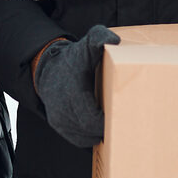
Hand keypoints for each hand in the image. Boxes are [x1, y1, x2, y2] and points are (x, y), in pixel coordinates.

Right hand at [33, 25, 121, 147]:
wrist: (49, 69)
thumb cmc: (73, 60)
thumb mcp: (85, 46)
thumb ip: (99, 38)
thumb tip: (114, 41)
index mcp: (72, 93)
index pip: (92, 120)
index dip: (109, 123)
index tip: (124, 118)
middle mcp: (62, 110)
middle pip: (91, 132)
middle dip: (109, 131)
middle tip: (127, 127)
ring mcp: (59, 120)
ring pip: (86, 138)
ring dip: (101, 135)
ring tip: (117, 129)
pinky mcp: (59, 126)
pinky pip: (79, 140)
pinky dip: (91, 137)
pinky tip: (102, 130)